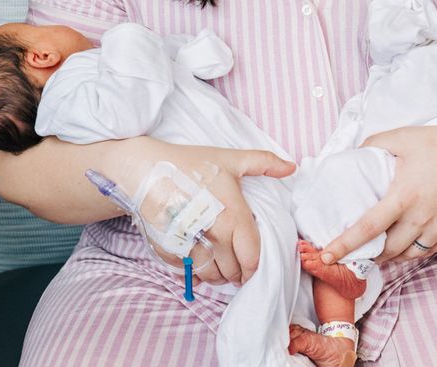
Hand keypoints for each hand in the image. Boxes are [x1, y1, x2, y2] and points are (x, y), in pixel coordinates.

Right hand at [127, 141, 294, 285]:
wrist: (145, 170)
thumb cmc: (190, 163)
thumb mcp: (231, 159)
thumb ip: (264, 163)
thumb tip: (292, 166)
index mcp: (233, 217)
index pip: (252, 258)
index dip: (256, 266)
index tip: (254, 264)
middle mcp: (214, 237)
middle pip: (234, 271)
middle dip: (239, 272)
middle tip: (239, 265)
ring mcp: (190, 247)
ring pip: (213, 277)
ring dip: (220, 276)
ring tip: (222, 266)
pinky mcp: (170, 253)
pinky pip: (189, 274)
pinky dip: (197, 274)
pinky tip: (200, 262)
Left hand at [320, 126, 436, 263]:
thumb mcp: (403, 137)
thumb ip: (374, 144)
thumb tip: (354, 153)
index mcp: (404, 196)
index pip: (368, 227)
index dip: (345, 244)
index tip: (327, 255)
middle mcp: (420, 218)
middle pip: (386, 250)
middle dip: (366, 255)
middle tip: (352, 254)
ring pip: (406, 255)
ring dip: (388, 256)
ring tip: (376, 251)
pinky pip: (426, 252)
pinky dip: (411, 252)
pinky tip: (403, 245)